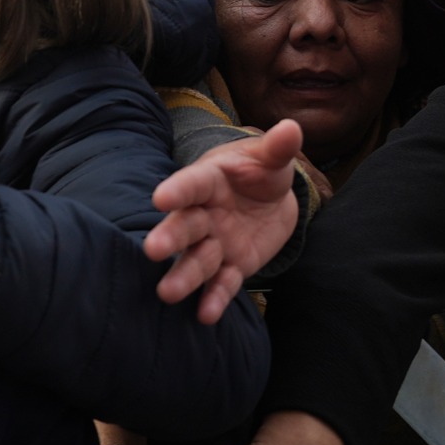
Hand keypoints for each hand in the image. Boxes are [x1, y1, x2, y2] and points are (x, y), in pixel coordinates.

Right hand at [142, 121, 306, 322]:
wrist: (270, 199)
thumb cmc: (261, 171)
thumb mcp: (270, 158)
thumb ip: (278, 148)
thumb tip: (292, 128)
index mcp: (208, 182)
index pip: (190, 185)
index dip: (176, 191)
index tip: (160, 199)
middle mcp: (204, 215)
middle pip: (185, 227)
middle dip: (170, 238)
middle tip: (152, 250)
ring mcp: (215, 243)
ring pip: (197, 261)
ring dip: (184, 276)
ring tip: (168, 293)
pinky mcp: (232, 267)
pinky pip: (222, 284)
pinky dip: (215, 299)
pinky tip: (206, 315)